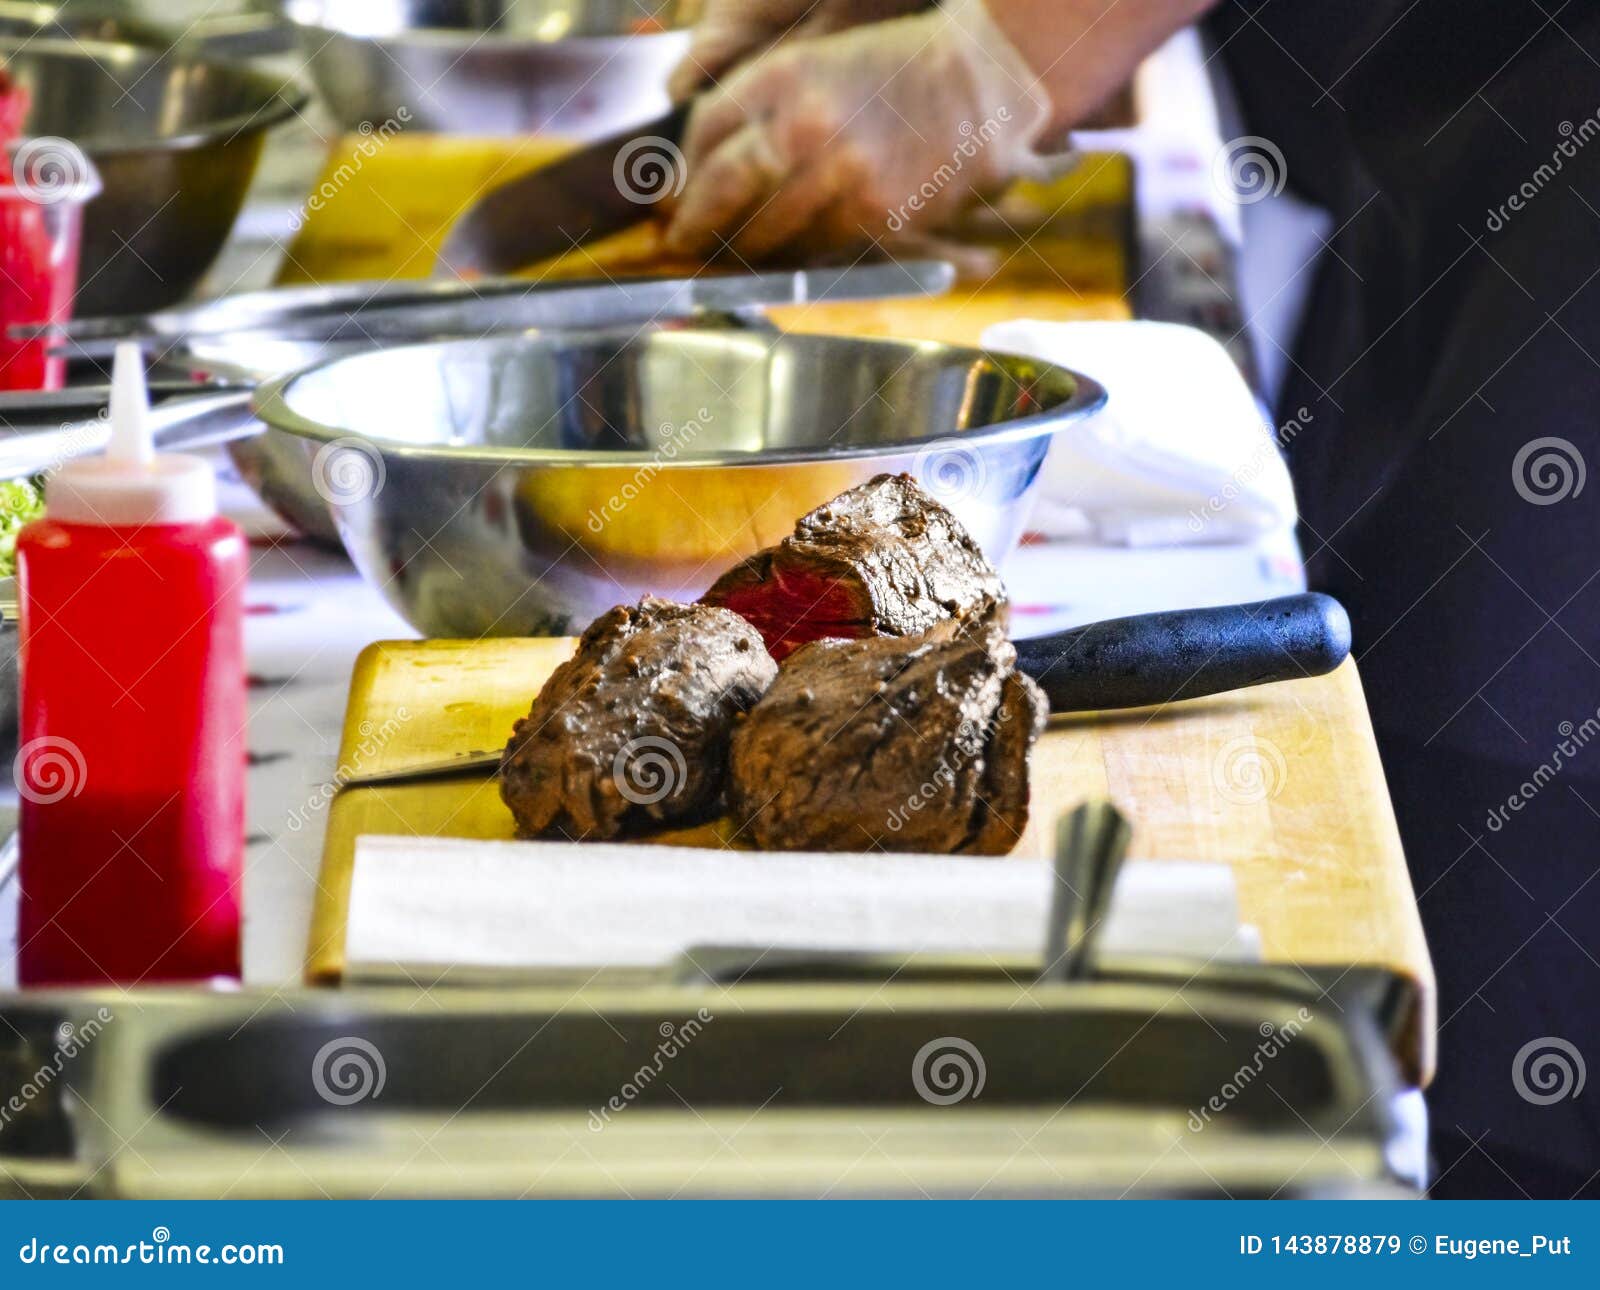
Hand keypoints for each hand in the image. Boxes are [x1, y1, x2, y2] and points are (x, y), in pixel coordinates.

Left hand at [664, 7, 1054, 260]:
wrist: (980, 83)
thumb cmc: (892, 71)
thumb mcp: (814, 62)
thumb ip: (756, 106)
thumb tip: (696, 170)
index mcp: (786, 75)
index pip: (708, 133)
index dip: (684, 174)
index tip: (674, 198)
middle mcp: (809, 125)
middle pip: (726, 189)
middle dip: (697, 224)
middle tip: (683, 241)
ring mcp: (844, 174)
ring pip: (769, 230)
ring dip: (745, 248)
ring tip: (735, 251)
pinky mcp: (878, 215)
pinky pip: (818, 249)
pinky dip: (797, 255)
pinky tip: (789, 252)